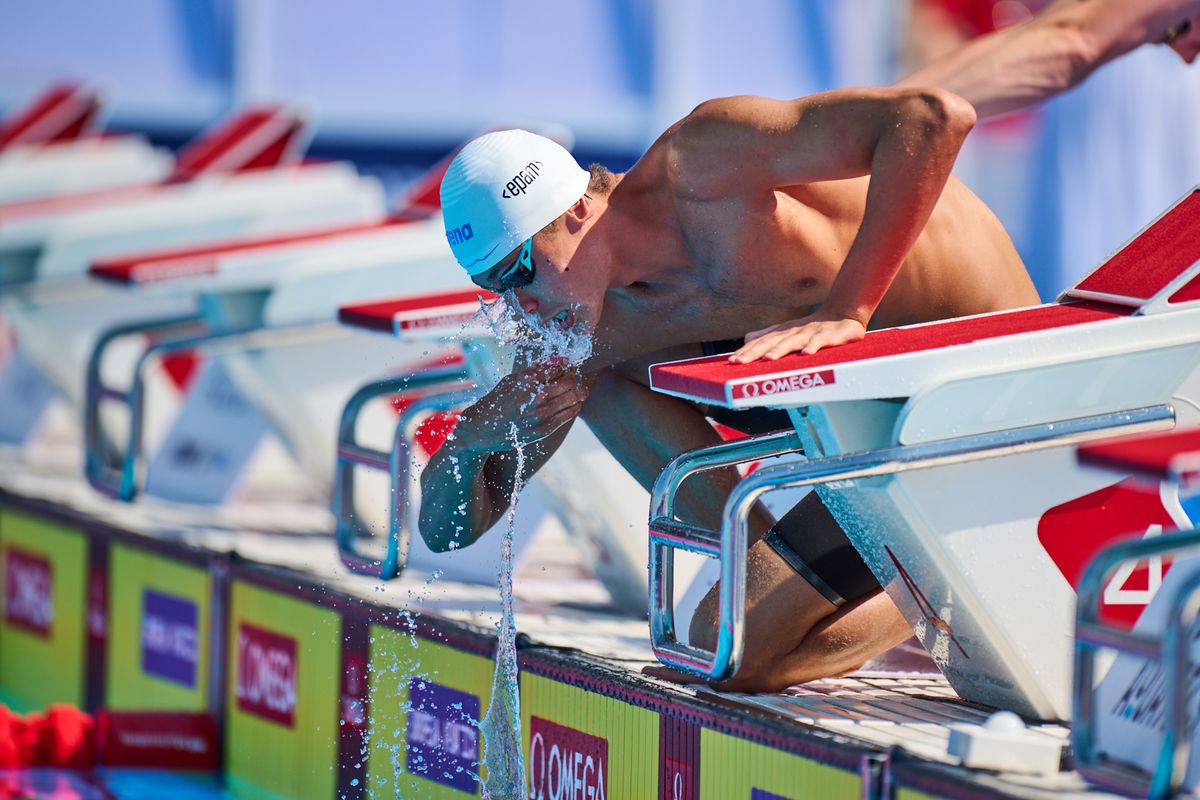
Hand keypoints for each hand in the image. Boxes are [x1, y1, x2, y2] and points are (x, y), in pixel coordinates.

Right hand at [453, 359, 587, 451]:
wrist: (482, 429)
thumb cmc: (498, 401)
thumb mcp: (512, 380)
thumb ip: (535, 371)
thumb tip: (559, 362)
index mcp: (527, 379)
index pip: (559, 367)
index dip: (566, 366)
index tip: (567, 367)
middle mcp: (536, 395)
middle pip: (570, 381)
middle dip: (576, 377)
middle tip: (576, 377)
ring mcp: (541, 414)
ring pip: (574, 398)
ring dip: (580, 391)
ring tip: (581, 390)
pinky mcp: (544, 429)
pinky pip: (569, 414)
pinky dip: (575, 406)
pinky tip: (575, 403)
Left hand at [729, 313, 865, 362]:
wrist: (843, 312)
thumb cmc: (813, 326)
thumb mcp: (788, 330)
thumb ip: (768, 335)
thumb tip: (746, 338)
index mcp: (783, 332)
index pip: (761, 342)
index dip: (746, 351)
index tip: (732, 361)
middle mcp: (793, 331)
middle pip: (771, 342)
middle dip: (755, 352)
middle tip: (740, 362)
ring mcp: (810, 332)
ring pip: (793, 341)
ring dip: (780, 350)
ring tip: (768, 359)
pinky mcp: (829, 334)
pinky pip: (820, 341)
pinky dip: (813, 346)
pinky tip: (806, 354)